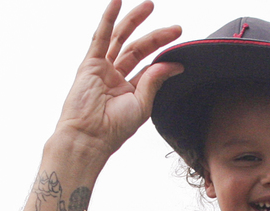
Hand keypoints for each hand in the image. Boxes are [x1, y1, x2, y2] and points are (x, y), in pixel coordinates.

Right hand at [53, 0, 183, 159]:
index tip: (180, 55)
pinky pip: (100, 37)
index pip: (149, 68)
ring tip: (149, 6)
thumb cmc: (112, 130)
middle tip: (176, 28)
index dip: (164, 59)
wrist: (89, 137)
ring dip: (134, 20)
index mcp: (129, 91)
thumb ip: (154, 81)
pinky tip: (116, 4)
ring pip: (121, 39)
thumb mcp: (141, 105)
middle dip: (157, 37)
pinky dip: (108, 19)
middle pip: (138, 49)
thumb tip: (172, 65)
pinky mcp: (89, 64)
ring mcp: (102, 69)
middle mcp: (115, 78)